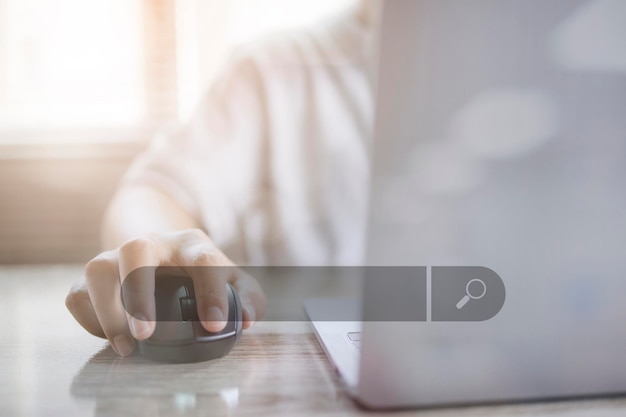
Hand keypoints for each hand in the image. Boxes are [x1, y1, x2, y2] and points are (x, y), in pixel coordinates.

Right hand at [65, 229, 265, 355]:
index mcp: (191, 244)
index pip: (204, 259)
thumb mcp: (232, 281)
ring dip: (108, 309)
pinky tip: (112, 336)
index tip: (215, 325)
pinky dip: (90, 318)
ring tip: (127, 345)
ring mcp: (118, 256)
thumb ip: (248, 299)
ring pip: (98, 268)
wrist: (163, 254)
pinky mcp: (94, 276)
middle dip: (139, 290)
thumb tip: (247, 321)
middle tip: (147, 332)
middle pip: (136, 249)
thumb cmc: (201, 274)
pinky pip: (79, 292)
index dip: (211, 292)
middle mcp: (152, 243)